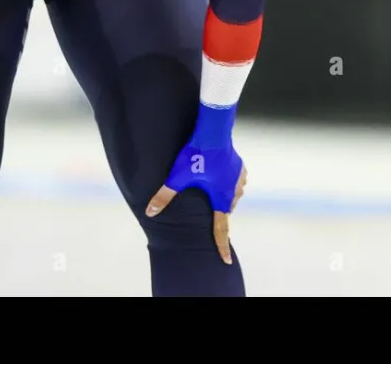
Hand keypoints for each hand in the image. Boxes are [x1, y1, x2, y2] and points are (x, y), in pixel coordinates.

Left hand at [145, 143, 247, 263]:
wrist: (213, 131)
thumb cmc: (196, 156)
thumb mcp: (177, 177)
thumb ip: (164, 196)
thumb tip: (150, 212)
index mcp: (221, 200)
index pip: (221, 229)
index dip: (222, 245)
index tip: (226, 259)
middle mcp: (234, 192)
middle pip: (225, 210)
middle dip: (216, 211)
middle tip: (204, 204)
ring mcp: (240, 179)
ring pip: (231, 195)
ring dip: (221, 194)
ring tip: (208, 186)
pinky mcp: (241, 167)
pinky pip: (235, 181)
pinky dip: (227, 181)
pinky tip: (218, 173)